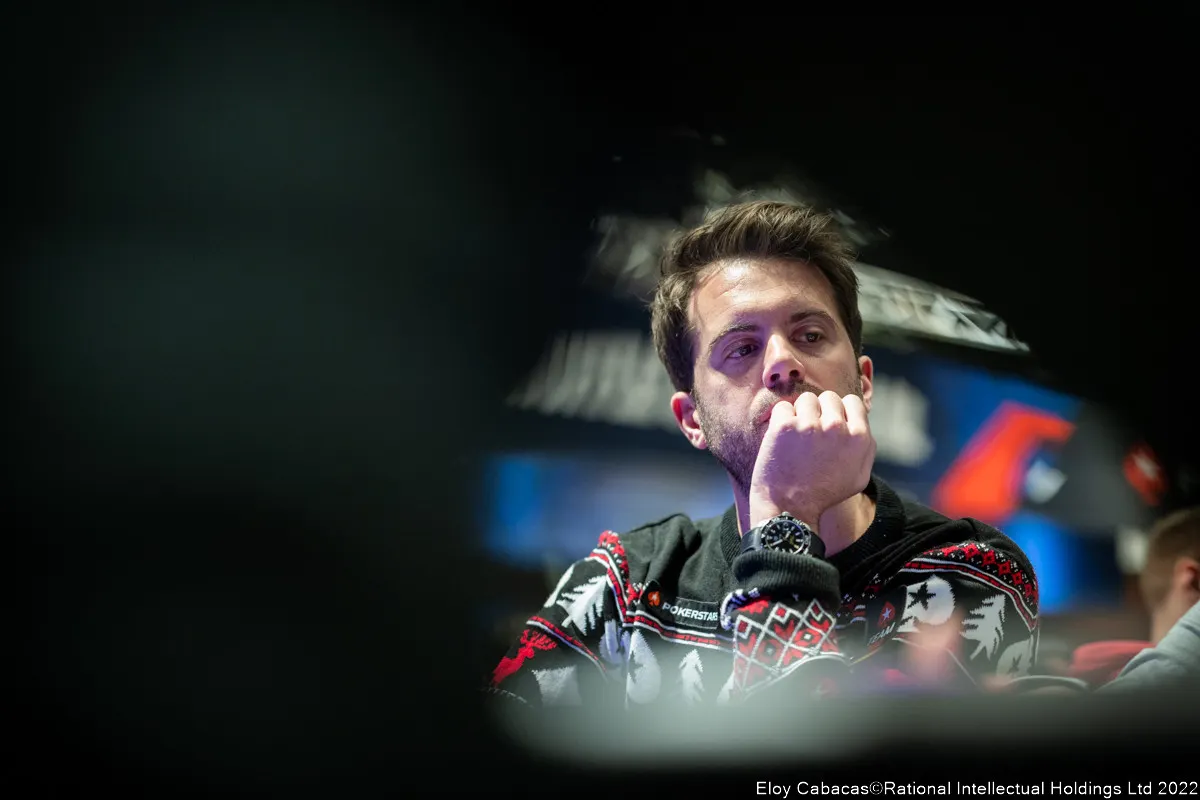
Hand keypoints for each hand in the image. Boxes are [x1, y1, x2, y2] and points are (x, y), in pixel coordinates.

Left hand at [747, 391, 874, 529]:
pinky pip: (783, 407)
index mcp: (859, 437)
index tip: (830, 423)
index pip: (852, 401)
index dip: (840, 411)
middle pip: (828, 398)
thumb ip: (866, 447)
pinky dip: (780, 419)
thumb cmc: (825, 495)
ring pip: (805, 399)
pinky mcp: (784, 426)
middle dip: (820, 411)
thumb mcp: (860, 477)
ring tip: (796, 437)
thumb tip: (862, 425)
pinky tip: (782, 438)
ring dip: (800, 413)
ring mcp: (809, 425)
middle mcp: (837, 427)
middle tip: (811, 434)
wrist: (789, 508)